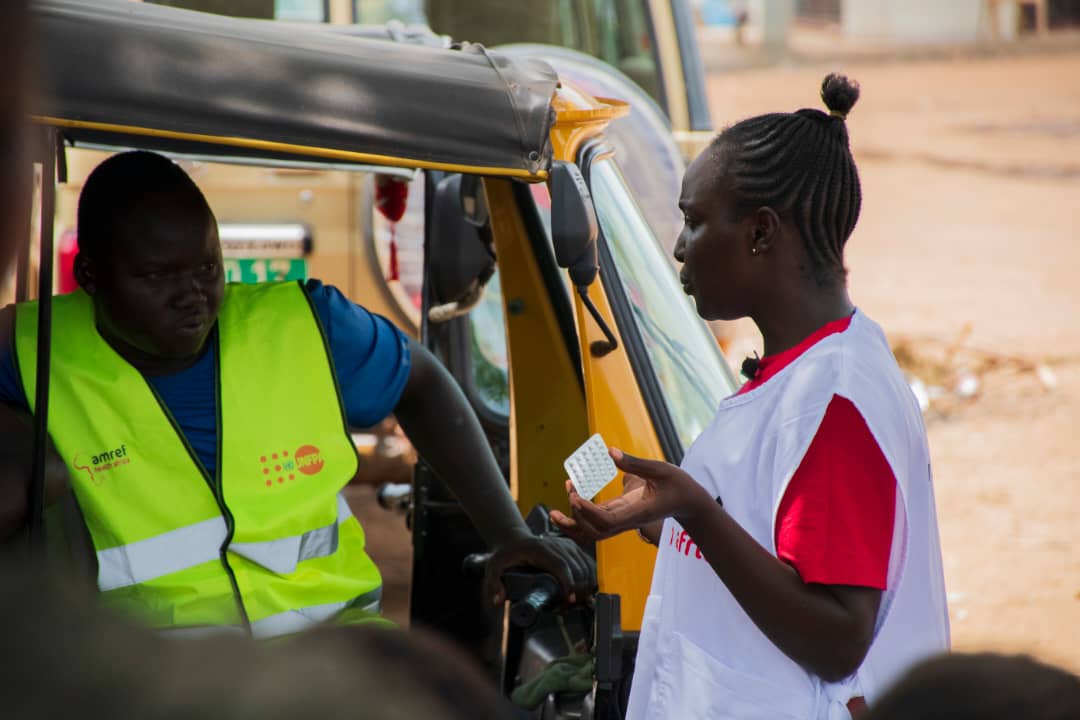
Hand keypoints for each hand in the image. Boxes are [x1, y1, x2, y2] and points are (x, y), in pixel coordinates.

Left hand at [483, 532, 595, 606]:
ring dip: (585, 586)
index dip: (568, 582)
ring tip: (575, 602)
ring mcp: (566, 545)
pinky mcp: (572, 548)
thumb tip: (498, 600)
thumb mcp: (494, 567)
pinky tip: (584, 591)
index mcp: (540, 549)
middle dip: (578, 590)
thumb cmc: (506, 554)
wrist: (515, 540)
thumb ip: (494, 583)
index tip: (569, 599)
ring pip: (585, 566)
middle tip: (570, 607)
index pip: (560, 565)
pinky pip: (587, 563)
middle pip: (577, 568)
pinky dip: (589, 578)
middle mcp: (557, 545)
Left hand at [550, 448, 710, 542]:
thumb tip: (610, 452)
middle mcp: (627, 521)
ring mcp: (622, 520)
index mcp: (638, 513)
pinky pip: (595, 520)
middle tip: (570, 492)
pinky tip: (573, 491)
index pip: (607, 521)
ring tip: (554, 513)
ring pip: (592, 533)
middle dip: (576, 518)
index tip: (575, 496)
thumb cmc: (678, 485)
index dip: (588, 512)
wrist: (688, 502)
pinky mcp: (618, 514)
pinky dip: (580, 512)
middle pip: (595, 532)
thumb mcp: (661, 469)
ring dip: (572, 525)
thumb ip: (635, 463)